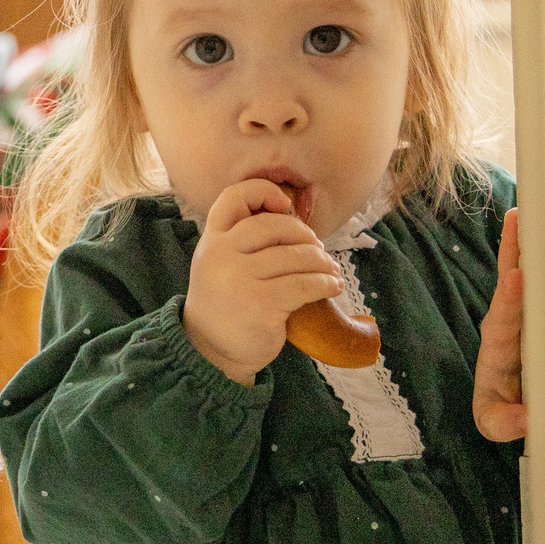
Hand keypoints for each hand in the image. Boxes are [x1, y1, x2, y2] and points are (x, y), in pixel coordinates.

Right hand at [183, 180, 346, 384]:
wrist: (213, 352)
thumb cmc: (226, 304)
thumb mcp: (220, 265)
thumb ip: (242, 242)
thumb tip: (294, 222)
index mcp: (212, 241)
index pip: (233, 198)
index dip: (263, 191)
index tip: (285, 205)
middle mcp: (222, 256)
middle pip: (275, 225)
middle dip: (305, 235)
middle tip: (318, 250)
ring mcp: (240, 280)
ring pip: (295, 257)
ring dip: (322, 262)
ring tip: (331, 270)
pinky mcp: (261, 306)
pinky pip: (305, 285)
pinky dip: (325, 283)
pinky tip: (332, 286)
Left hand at [473, 207, 526, 441]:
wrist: (512, 401)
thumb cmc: (504, 409)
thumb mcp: (495, 421)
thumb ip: (501, 422)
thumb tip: (524, 419)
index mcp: (498, 347)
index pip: (503, 321)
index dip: (510, 300)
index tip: (516, 277)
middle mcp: (508, 321)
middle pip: (511, 282)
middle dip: (514, 251)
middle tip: (519, 219)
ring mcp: (523, 312)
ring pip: (523, 270)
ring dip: (526, 240)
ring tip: (529, 207)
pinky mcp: (537, 308)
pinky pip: (536, 274)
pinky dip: (538, 250)